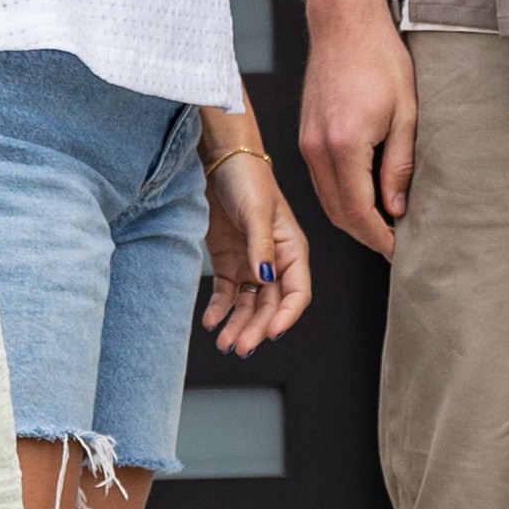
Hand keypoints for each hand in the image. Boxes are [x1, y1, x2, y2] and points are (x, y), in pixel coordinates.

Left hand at [202, 145, 314, 351]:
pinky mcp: (228, 263)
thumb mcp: (257, 211)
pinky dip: (219, 309)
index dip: (287, 316)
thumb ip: (261, 246)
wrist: (219, 162)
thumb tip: (266, 278)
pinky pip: (226, 295)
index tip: (272, 333)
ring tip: (225, 343)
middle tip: (241, 346)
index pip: (297, 292)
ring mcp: (250, 265)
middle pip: (270, 306)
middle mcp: (274, 262)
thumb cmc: (247, 178)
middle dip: (257, 328)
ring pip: (249, 306)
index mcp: (292, 250)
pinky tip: (211, 321)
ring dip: (238, 325)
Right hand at [297, 13, 416, 257]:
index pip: (359, 211)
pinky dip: (341, 196)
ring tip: (384, 224)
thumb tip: (397, 207)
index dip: (380, 236)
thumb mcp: (405, 113)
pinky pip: (321, 180)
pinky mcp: (305, 135)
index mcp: (344, 145)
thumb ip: (400, 165)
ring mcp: (307, 143)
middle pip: (338, 213)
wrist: (344, 24)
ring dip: (353, 218)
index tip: (401, 248)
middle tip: (396, 243)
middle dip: (366, 234)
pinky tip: (364, 195)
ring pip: (326, 199)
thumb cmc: (379, 58)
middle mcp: (317, 149)